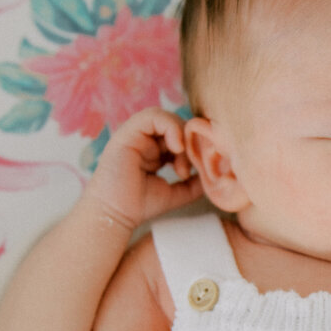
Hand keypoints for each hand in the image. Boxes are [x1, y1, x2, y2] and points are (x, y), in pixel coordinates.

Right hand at [82, 107, 203, 229]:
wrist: (116, 214)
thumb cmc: (141, 205)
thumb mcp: (177, 193)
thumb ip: (195, 184)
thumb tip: (214, 175)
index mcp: (155, 151)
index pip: (181, 135)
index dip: (194, 145)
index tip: (199, 168)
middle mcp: (145, 139)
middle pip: (177, 125)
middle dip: (189, 142)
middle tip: (189, 169)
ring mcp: (135, 134)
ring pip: (166, 118)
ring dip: (181, 136)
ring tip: (181, 160)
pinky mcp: (127, 133)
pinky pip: (153, 116)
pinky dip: (170, 127)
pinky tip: (176, 148)